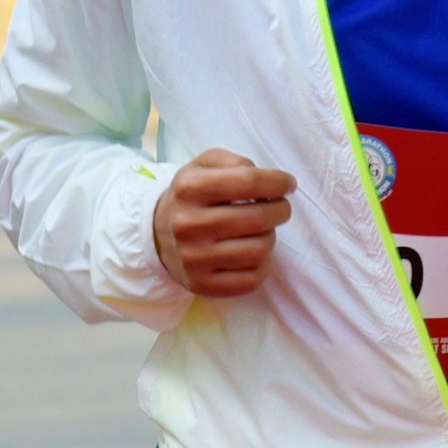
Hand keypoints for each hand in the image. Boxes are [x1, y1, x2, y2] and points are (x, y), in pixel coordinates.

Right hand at [154, 149, 297, 297]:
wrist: (158, 234)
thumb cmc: (193, 197)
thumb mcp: (204, 166)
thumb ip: (234, 162)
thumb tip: (265, 178)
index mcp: (189, 188)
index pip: (248, 181)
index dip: (278, 181)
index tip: (288, 184)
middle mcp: (188, 224)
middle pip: (258, 218)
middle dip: (280, 209)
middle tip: (280, 207)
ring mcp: (194, 259)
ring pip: (259, 250)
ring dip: (270, 237)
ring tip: (262, 230)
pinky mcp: (202, 285)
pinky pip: (252, 279)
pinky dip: (263, 264)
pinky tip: (253, 252)